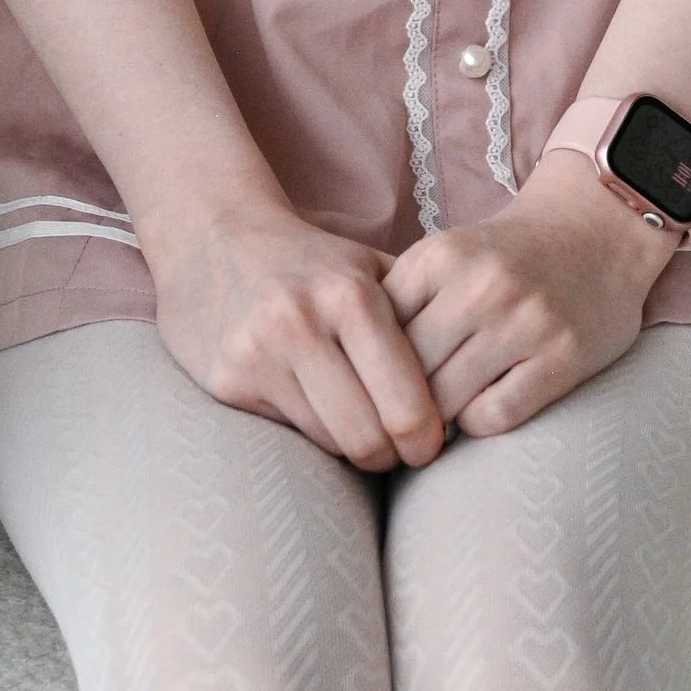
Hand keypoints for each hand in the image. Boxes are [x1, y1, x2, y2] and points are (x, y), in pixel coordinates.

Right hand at [143, 189, 447, 470]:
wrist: (214, 234)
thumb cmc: (310, 262)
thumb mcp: (367, 267)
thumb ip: (418, 310)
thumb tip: (476, 372)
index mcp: (350, 295)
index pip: (407, 403)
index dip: (427, 438)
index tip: (432, 443)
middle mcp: (302, 322)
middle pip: (368, 437)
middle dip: (392, 455)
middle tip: (401, 452)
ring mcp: (258, 354)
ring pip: (327, 442)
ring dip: (353, 450)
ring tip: (365, 434)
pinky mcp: (226, 379)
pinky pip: (288, 433)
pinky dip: (312, 433)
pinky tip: (320, 413)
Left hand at [381, 149, 674, 435]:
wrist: (597, 228)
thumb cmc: (506, 254)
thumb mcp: (446, 255)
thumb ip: (402, 301)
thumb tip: (349, 373)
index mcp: (440, 256)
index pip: (377, 333)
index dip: (366, 368)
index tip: (365, 390)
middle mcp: (481, 286)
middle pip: (408, 372)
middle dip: (395, 403)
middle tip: (392, 424)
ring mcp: (525, 322)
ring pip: (446, 400)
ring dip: (434, 421)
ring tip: (430, 424)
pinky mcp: (562, 358)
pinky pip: (495, 416)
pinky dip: (477, 424)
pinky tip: (478, 411)